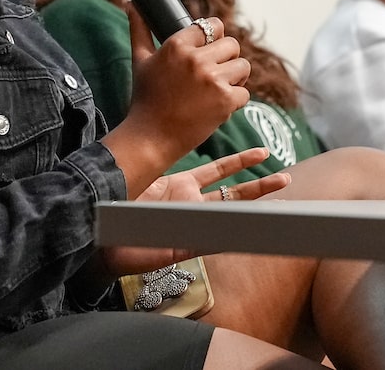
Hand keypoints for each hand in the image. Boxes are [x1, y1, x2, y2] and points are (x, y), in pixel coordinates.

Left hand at [100, 148, 289, 275]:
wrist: (97, 236)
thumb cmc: (115, 205)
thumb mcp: (141, 177)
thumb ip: (156, 162)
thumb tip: (158, 136)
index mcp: (181, 184)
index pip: (219, 171)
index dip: (241, 162)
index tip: (263, 153)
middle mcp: (190, 204)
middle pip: (232, 193)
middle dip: (259, 186)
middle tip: (286, 179)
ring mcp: (189, 225)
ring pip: (229, 217)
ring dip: (254, 209)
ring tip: (280, 202)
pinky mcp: (182, 248)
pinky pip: (212, 240)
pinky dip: (231, 234)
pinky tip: (251, 228)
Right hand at [125, 1, 250, 157]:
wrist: (150, 138)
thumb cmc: (145, 99)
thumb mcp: (139, 60)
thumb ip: (139, 28)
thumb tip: (129, 3)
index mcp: (177, 45)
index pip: (212, 25)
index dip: (214, 37)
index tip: (209, 50)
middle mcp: (196, 59)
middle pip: (232, 44)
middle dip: (226, 58)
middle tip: (214, 73)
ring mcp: (212, 80)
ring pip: (243, 66)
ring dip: (235, 78)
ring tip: (219, 88)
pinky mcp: (225, 101)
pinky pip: (244, 92)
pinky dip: (235, 101)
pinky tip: (218, 106)